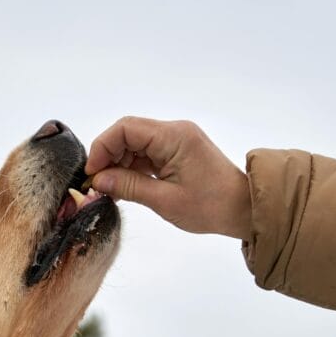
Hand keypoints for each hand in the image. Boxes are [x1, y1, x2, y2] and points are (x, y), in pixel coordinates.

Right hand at [85, 117, 251, 238]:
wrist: (243, 209)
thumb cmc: (210, 206)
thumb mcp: (165, 200)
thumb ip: (129, 186)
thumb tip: (99, 180)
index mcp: (173, 136)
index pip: (126, 128)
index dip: (103, 147)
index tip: (92, 173)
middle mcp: (175, 131)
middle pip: (129, 133)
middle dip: (109, 156)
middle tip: (98, 184)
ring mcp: (177, 140)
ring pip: (136, 143)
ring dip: (119, 164)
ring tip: (111, 189)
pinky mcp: (178, 151)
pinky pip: (147, 153)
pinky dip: (133, 167)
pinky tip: (125, 186)